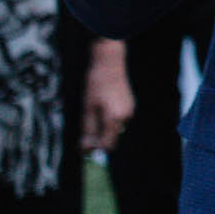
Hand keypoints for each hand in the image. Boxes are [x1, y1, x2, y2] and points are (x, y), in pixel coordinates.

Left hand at [82, 38, 134, 152]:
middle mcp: (125, 117)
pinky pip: (119, 119)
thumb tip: (85, 148)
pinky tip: (103, 106)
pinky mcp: (130, 105)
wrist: (110, 63)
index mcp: (114, 119)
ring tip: (94, 112)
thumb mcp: (87, 108)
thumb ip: (88, 130)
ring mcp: (129, 111)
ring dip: (104, 127)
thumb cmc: (95, 84)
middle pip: (111, 138)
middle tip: (86, 127)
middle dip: (99, 136)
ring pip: (115, 128)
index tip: (84, 145)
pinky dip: (110, 118)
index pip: (107, 145)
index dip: (95, 149)